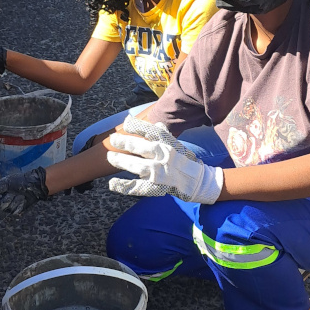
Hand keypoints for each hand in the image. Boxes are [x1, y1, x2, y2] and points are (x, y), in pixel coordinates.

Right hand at [0, 167, 48, 215]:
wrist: (34, 185)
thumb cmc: (19, 181)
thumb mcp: (5, 183)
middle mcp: (0, 201)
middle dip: (1, 201)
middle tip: (8, 194)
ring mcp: (8, 207)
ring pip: (4, 209)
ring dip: (11, 201)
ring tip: (18, 194)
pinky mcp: (15, 211)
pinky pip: (13, 211)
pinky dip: (17, 204)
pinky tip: (22, 199)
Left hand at [107, 115, 223, 203]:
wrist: (198, 181)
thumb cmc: (185, 160)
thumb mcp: (176, 145)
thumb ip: (164, 135)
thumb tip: (156, 124)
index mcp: (169, 144)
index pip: (152, 132)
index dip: (138, 126)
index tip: (126, 122)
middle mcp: (165, 156)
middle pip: (143, 148)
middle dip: (126, 142)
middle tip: (113, 138)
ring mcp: (161, 172)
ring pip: (138, 166)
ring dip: (123, 161)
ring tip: (110, 157)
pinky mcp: (157, 187)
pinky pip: (138, 187)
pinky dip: (125, 186)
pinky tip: (113, 184)